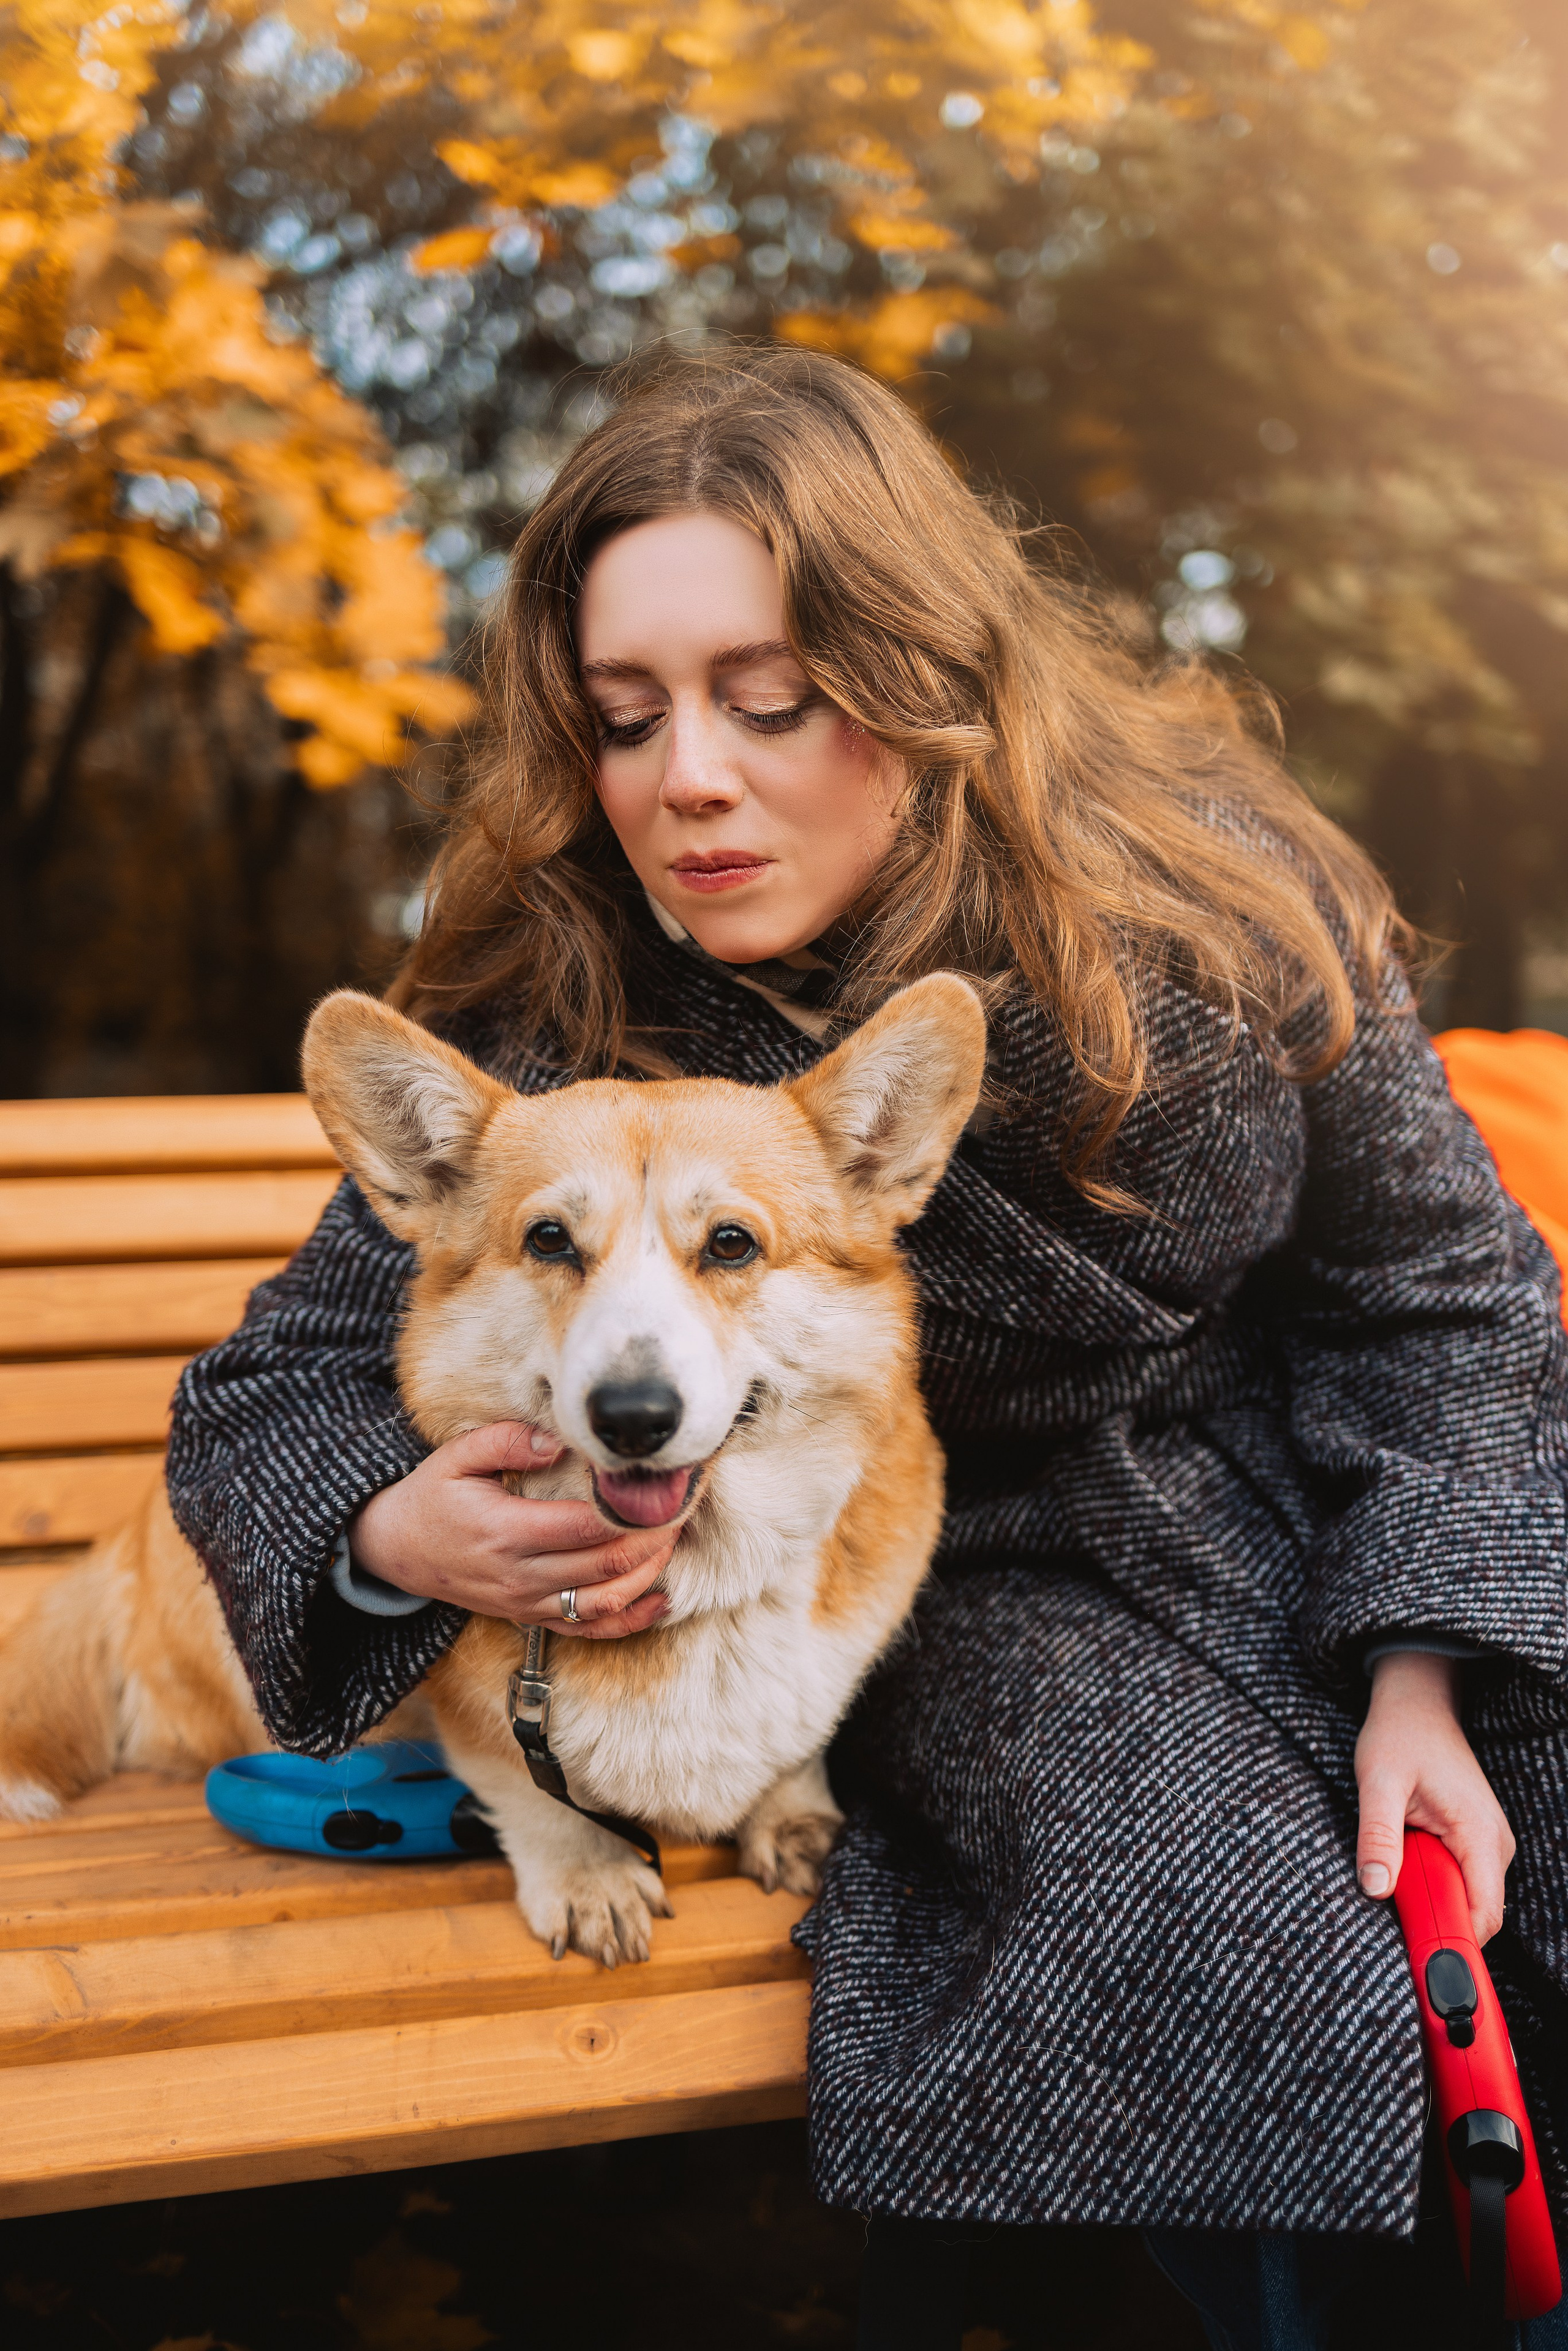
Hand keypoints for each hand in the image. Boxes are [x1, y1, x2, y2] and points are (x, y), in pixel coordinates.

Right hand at [348, 1421, 674, 1639]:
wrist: (396, 1550)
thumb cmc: (432, 1496)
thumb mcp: (456, 1456)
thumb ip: (507, 1441)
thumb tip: (561, 1439)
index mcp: (504, 1531)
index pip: (583, 1527)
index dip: (629, 1513)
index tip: (660, 1488)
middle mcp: (519, 1575)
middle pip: (604, 1567)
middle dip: (651, 1541)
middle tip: (681, 1510)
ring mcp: (526, 1603)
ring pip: (603, 1603)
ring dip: (647, 1577)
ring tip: (673, 1543)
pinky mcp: (530, 1618)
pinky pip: (587, 1629)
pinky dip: (629, 1619)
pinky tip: (660, 1599)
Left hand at [1355, 1651, 1514, 1942]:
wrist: (1417, 1703)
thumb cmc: (1399, 1736)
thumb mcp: (1378, 1782)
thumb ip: (1377, 1835)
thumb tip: (1374, 1887)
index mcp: (1480, 1834)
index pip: (1483, 1916)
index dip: (1454, 1946)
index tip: (1419, 1962)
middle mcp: (1495, 1845)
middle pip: (1475, 1916)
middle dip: (1435, 1924)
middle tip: (1392, 1915)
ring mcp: (1488, 1845)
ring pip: (1466, 1901)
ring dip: (1431, 1902)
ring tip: (1395, 1879)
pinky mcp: (1474, 1843)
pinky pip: (1460, 1882)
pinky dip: (1433, 1885)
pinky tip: (1405, 1867)